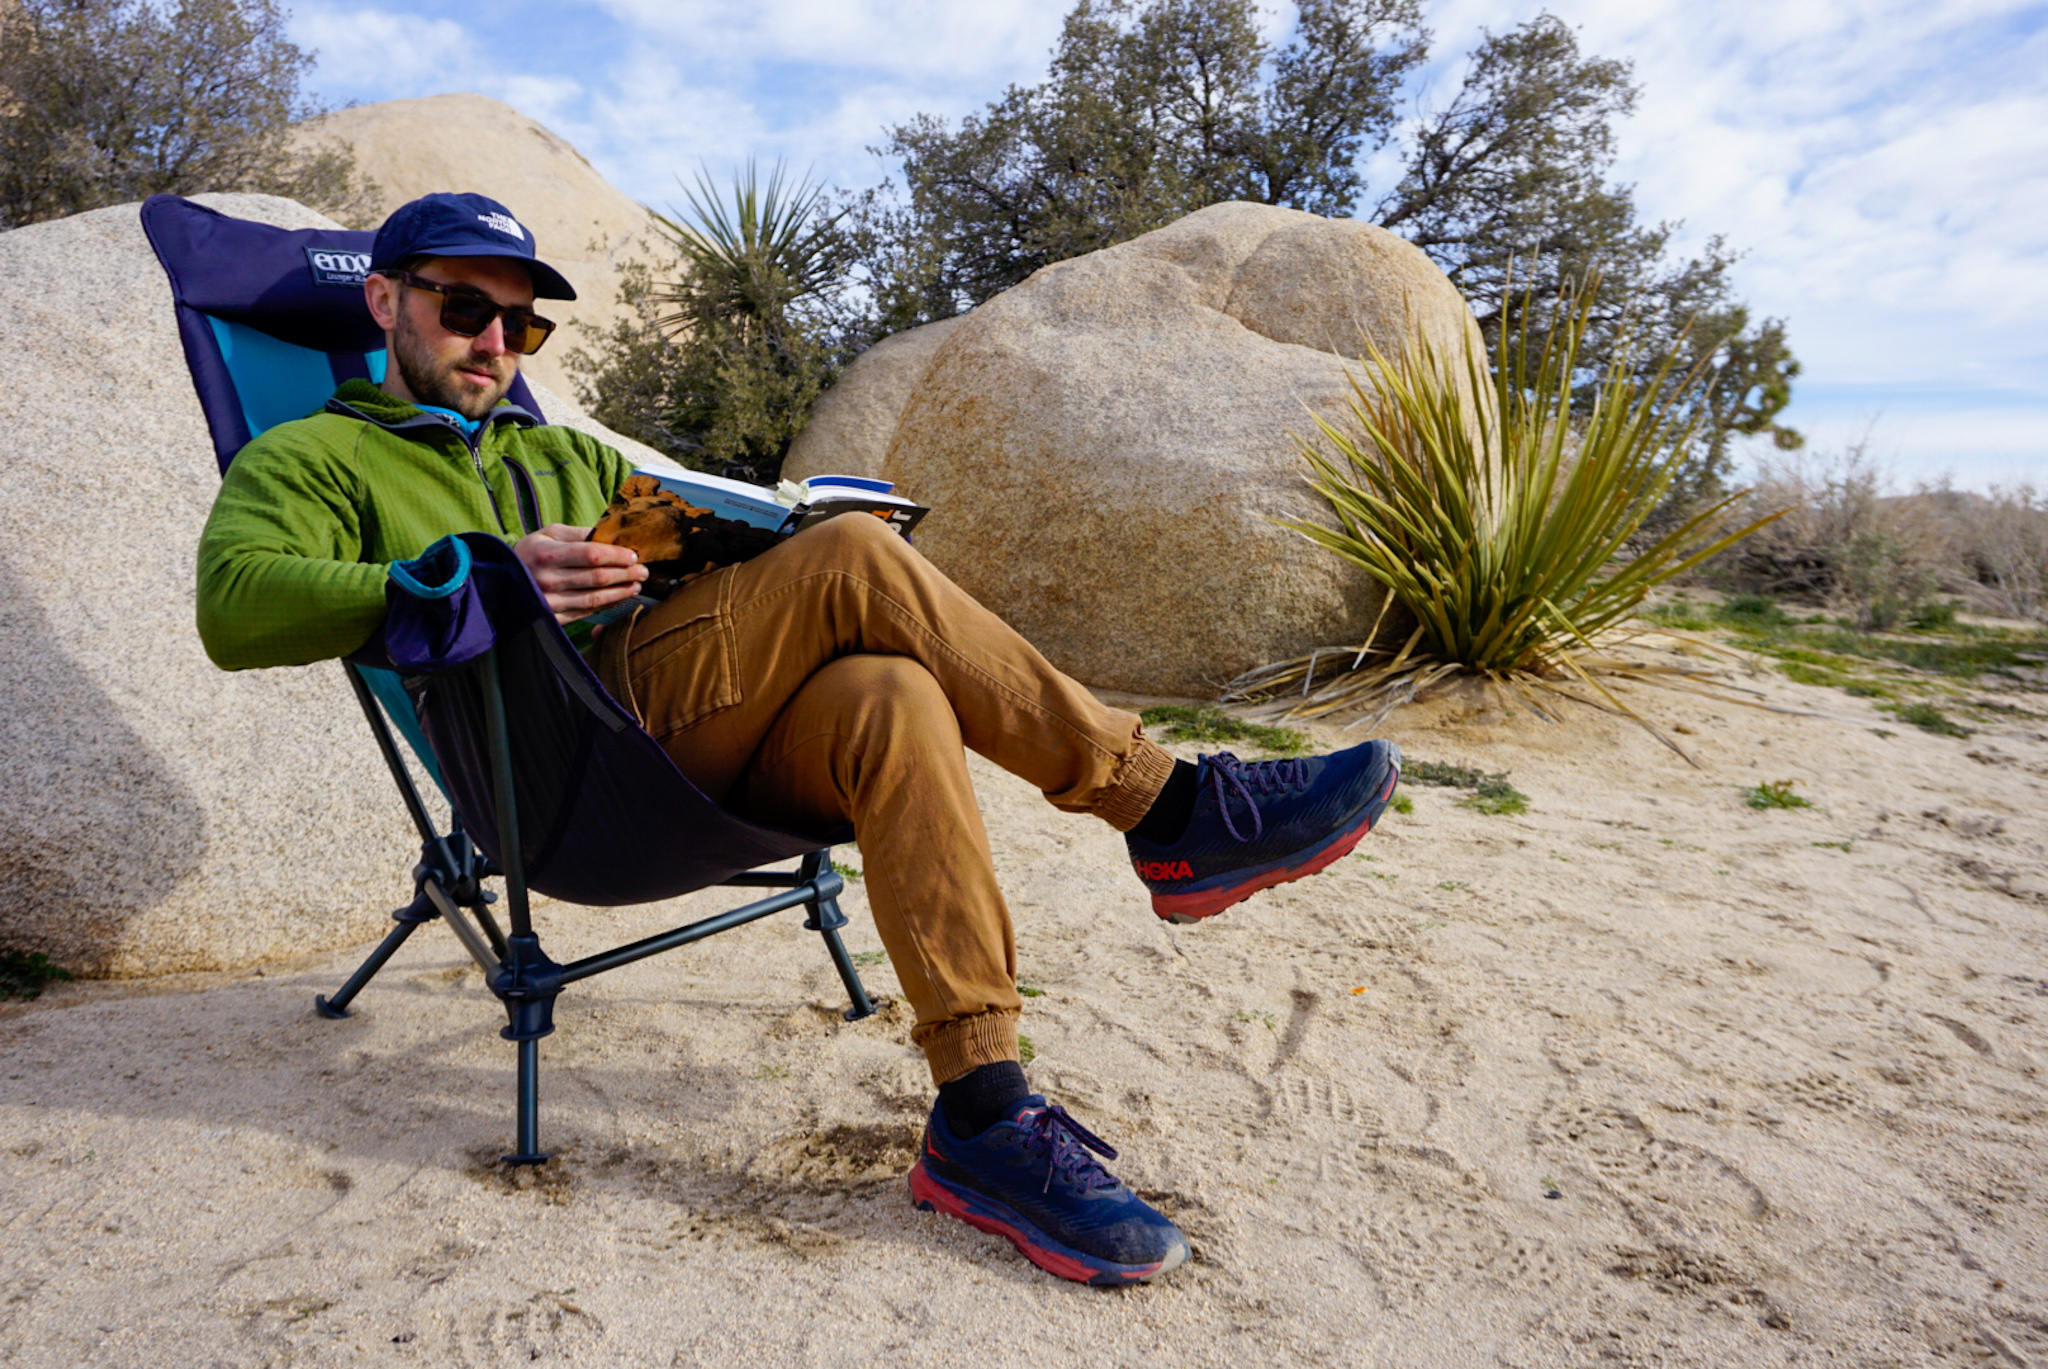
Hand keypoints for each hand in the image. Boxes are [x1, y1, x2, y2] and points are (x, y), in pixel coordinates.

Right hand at [512, 524, 647, 624]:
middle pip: (597, 578)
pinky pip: (585, 613)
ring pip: (594, 599)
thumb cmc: (530, 552)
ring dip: (621, 592)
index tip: (634, 555)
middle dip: (626, 574)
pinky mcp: (552, 618)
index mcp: (546, 554)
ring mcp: (549, 602)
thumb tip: (611, 534)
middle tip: (643, 571)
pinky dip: (606, 605)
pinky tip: (619, 598)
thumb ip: (578, 533)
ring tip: (636, 585)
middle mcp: (547, 579)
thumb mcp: (548, 534)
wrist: (500, 581)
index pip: (591, 554)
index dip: (617, 556)